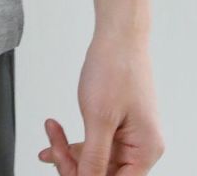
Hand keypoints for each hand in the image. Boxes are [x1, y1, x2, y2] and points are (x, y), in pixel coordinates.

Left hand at [38, 31, 165, 173]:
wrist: (118, 34)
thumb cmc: (115, 67)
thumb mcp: (99, 118)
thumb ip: (93, 157)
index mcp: (145, 151)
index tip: (63, 166)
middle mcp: (141, 148)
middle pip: (104, 174)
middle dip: (74, 164)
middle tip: (52, 148)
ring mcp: (130, 137)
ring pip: (96, 161)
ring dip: (70, 152)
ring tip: (52, 134)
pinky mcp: (118, 127)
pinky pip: (96, 145)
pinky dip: (75, 143)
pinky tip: (56, 137)